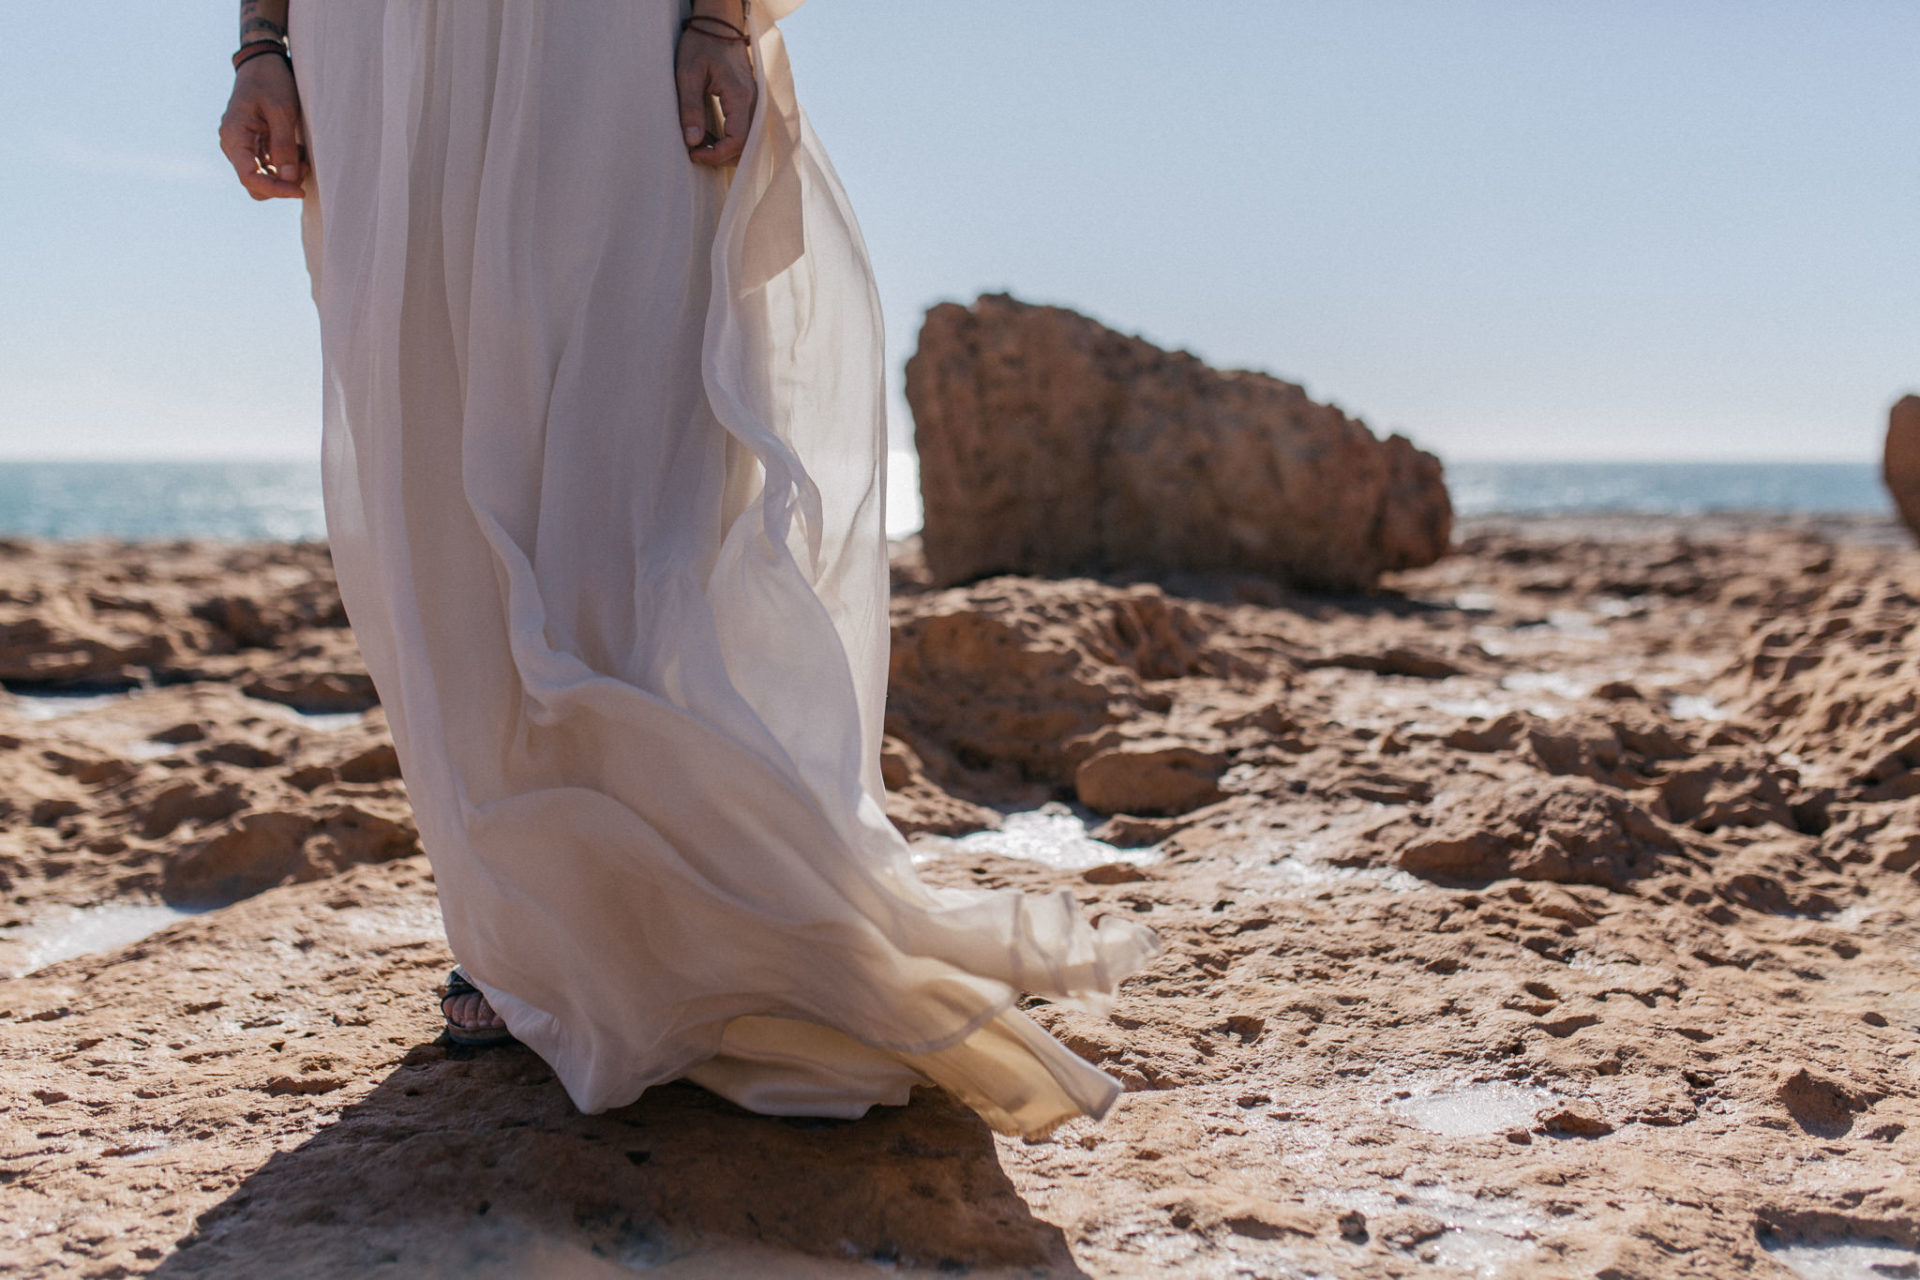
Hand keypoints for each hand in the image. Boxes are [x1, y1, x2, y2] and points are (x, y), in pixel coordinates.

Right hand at [218, 54, 304, 199]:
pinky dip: (286, 166)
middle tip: (303, 166)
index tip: (300, 190)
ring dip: (286, 175)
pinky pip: (270, 168)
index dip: (275, 190)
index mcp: (234, 136)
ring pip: (264, 179)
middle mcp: (234, 145)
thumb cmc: (271, 82)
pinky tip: (298, 151)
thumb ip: (284, 146)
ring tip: (302, 155)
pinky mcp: (255, 147)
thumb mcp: (281, 111)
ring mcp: (243, 147)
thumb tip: (289, 180)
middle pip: (255, 185)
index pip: (249, 178)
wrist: (264, 63)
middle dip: (281, 183)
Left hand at [676, 17, 756, 166]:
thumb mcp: (688, 74)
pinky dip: (728, 140)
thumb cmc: (701, 44)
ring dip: (725, 150)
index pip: (737, 140)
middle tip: (695, 152)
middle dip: (721, 157)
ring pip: (747, 142)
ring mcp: (753, 103)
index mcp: (739, 96)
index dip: (717, 154)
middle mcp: (752, 102)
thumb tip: (693, 141)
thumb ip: (690, 108)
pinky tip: (708, 134)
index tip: (694, 153)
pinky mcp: (749, 102)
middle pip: (746, 146)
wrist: (719, 24)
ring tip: (700, 143)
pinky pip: (745, 130)